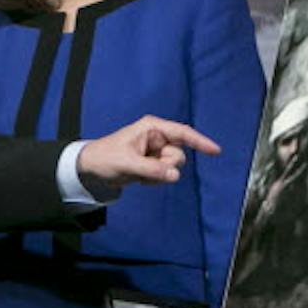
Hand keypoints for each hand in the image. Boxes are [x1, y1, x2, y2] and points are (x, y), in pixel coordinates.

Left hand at [77, 114, 219, 189]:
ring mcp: (156, 152)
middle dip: (165, 167)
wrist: (91, 169)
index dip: (200, 142)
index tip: (216, 151)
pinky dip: (154, 180)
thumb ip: (152, 169)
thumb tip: (175, 175)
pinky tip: (139, 177)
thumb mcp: (127, 164)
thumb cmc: (105, 158)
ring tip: (138, 173)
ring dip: (158, 175)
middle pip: (178, 156)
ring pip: (173, 168)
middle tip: (144, 168)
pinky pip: (165, 175)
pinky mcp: (154, 164)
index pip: (182, 133)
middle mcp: (158, 138)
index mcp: (152, 128)